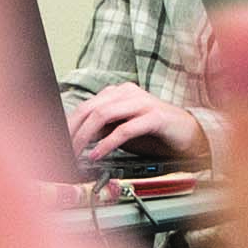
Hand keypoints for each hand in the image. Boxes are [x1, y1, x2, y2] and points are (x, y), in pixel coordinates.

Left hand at [65, 83, 211, 170]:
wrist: (190, 133)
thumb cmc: (156, 132)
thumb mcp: (123, 129)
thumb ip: (103, 129)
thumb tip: (77, 139)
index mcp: (119, 93)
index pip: (86, 105)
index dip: (69, 123)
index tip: (57, 140)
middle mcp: (128, 93)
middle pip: (91, 108)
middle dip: (73, 130)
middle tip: (63, 148)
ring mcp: (142, 103)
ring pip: (104, 115)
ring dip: (86, 136)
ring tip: (77, 152)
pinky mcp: (154, 117)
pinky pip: (125, 129)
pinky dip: (107, 143)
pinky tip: (98, 154)